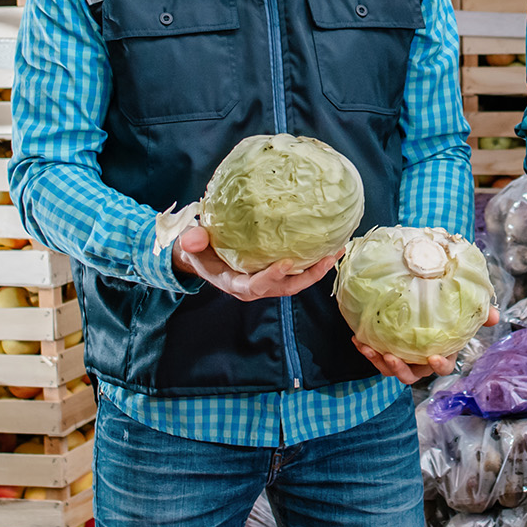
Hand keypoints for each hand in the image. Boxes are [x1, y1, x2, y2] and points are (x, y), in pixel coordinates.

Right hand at [174, 227, 339, 300]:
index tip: (288, 262)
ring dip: (317, 269)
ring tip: (337, 251)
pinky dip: (313, 261)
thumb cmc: (197, 250)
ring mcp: (266, 282)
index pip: (255, 286)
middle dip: (308, 276)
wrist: (200, 256)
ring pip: (296, 281)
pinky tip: (328, 245)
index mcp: (235, 283)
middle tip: (328, 258)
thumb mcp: (190, 245)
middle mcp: (255, 287)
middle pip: (286, 288)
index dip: (271, 277)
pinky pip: (296, 271)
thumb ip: (192, 241)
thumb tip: (191, 239)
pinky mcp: (274, 274)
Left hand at [352, 305, 502, 384]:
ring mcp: (403, 360)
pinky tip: (357, 338)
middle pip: (412, 375)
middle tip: (392, 357)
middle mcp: (421, 363)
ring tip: (369, 348)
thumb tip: (495, 315)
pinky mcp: (386, 354)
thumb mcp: (462, 312)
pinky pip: (375, 357)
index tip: (433, 357)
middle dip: (401, 370)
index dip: (439, 366)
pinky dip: (366, 350)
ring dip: (378, 362)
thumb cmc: (444, 313)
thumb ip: (479, 314)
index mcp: (441, 355)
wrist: (418, 306)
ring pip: (391, 370)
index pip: (444, 368)